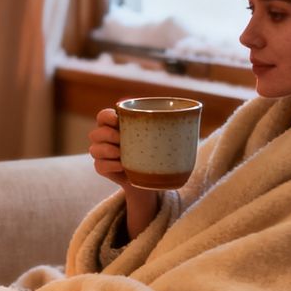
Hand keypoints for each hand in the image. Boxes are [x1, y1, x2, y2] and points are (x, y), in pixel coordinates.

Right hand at [89, 107, 160, 240]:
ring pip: (94, 149)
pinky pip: (99, 166)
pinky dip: (109, 166)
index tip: (118, 120)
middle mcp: (106, 138)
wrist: (153, 180)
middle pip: (96, 132)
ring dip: (108, 150)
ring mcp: (102, 154)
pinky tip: (121, 167)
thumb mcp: (164, 136)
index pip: (103, 116)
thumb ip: (170, 123)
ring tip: (121, 154)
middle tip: (123, 140)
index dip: (107, 116)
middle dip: (108, 135)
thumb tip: (195, 111)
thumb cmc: (158, 153)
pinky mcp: (103, 169)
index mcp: (117, 125)